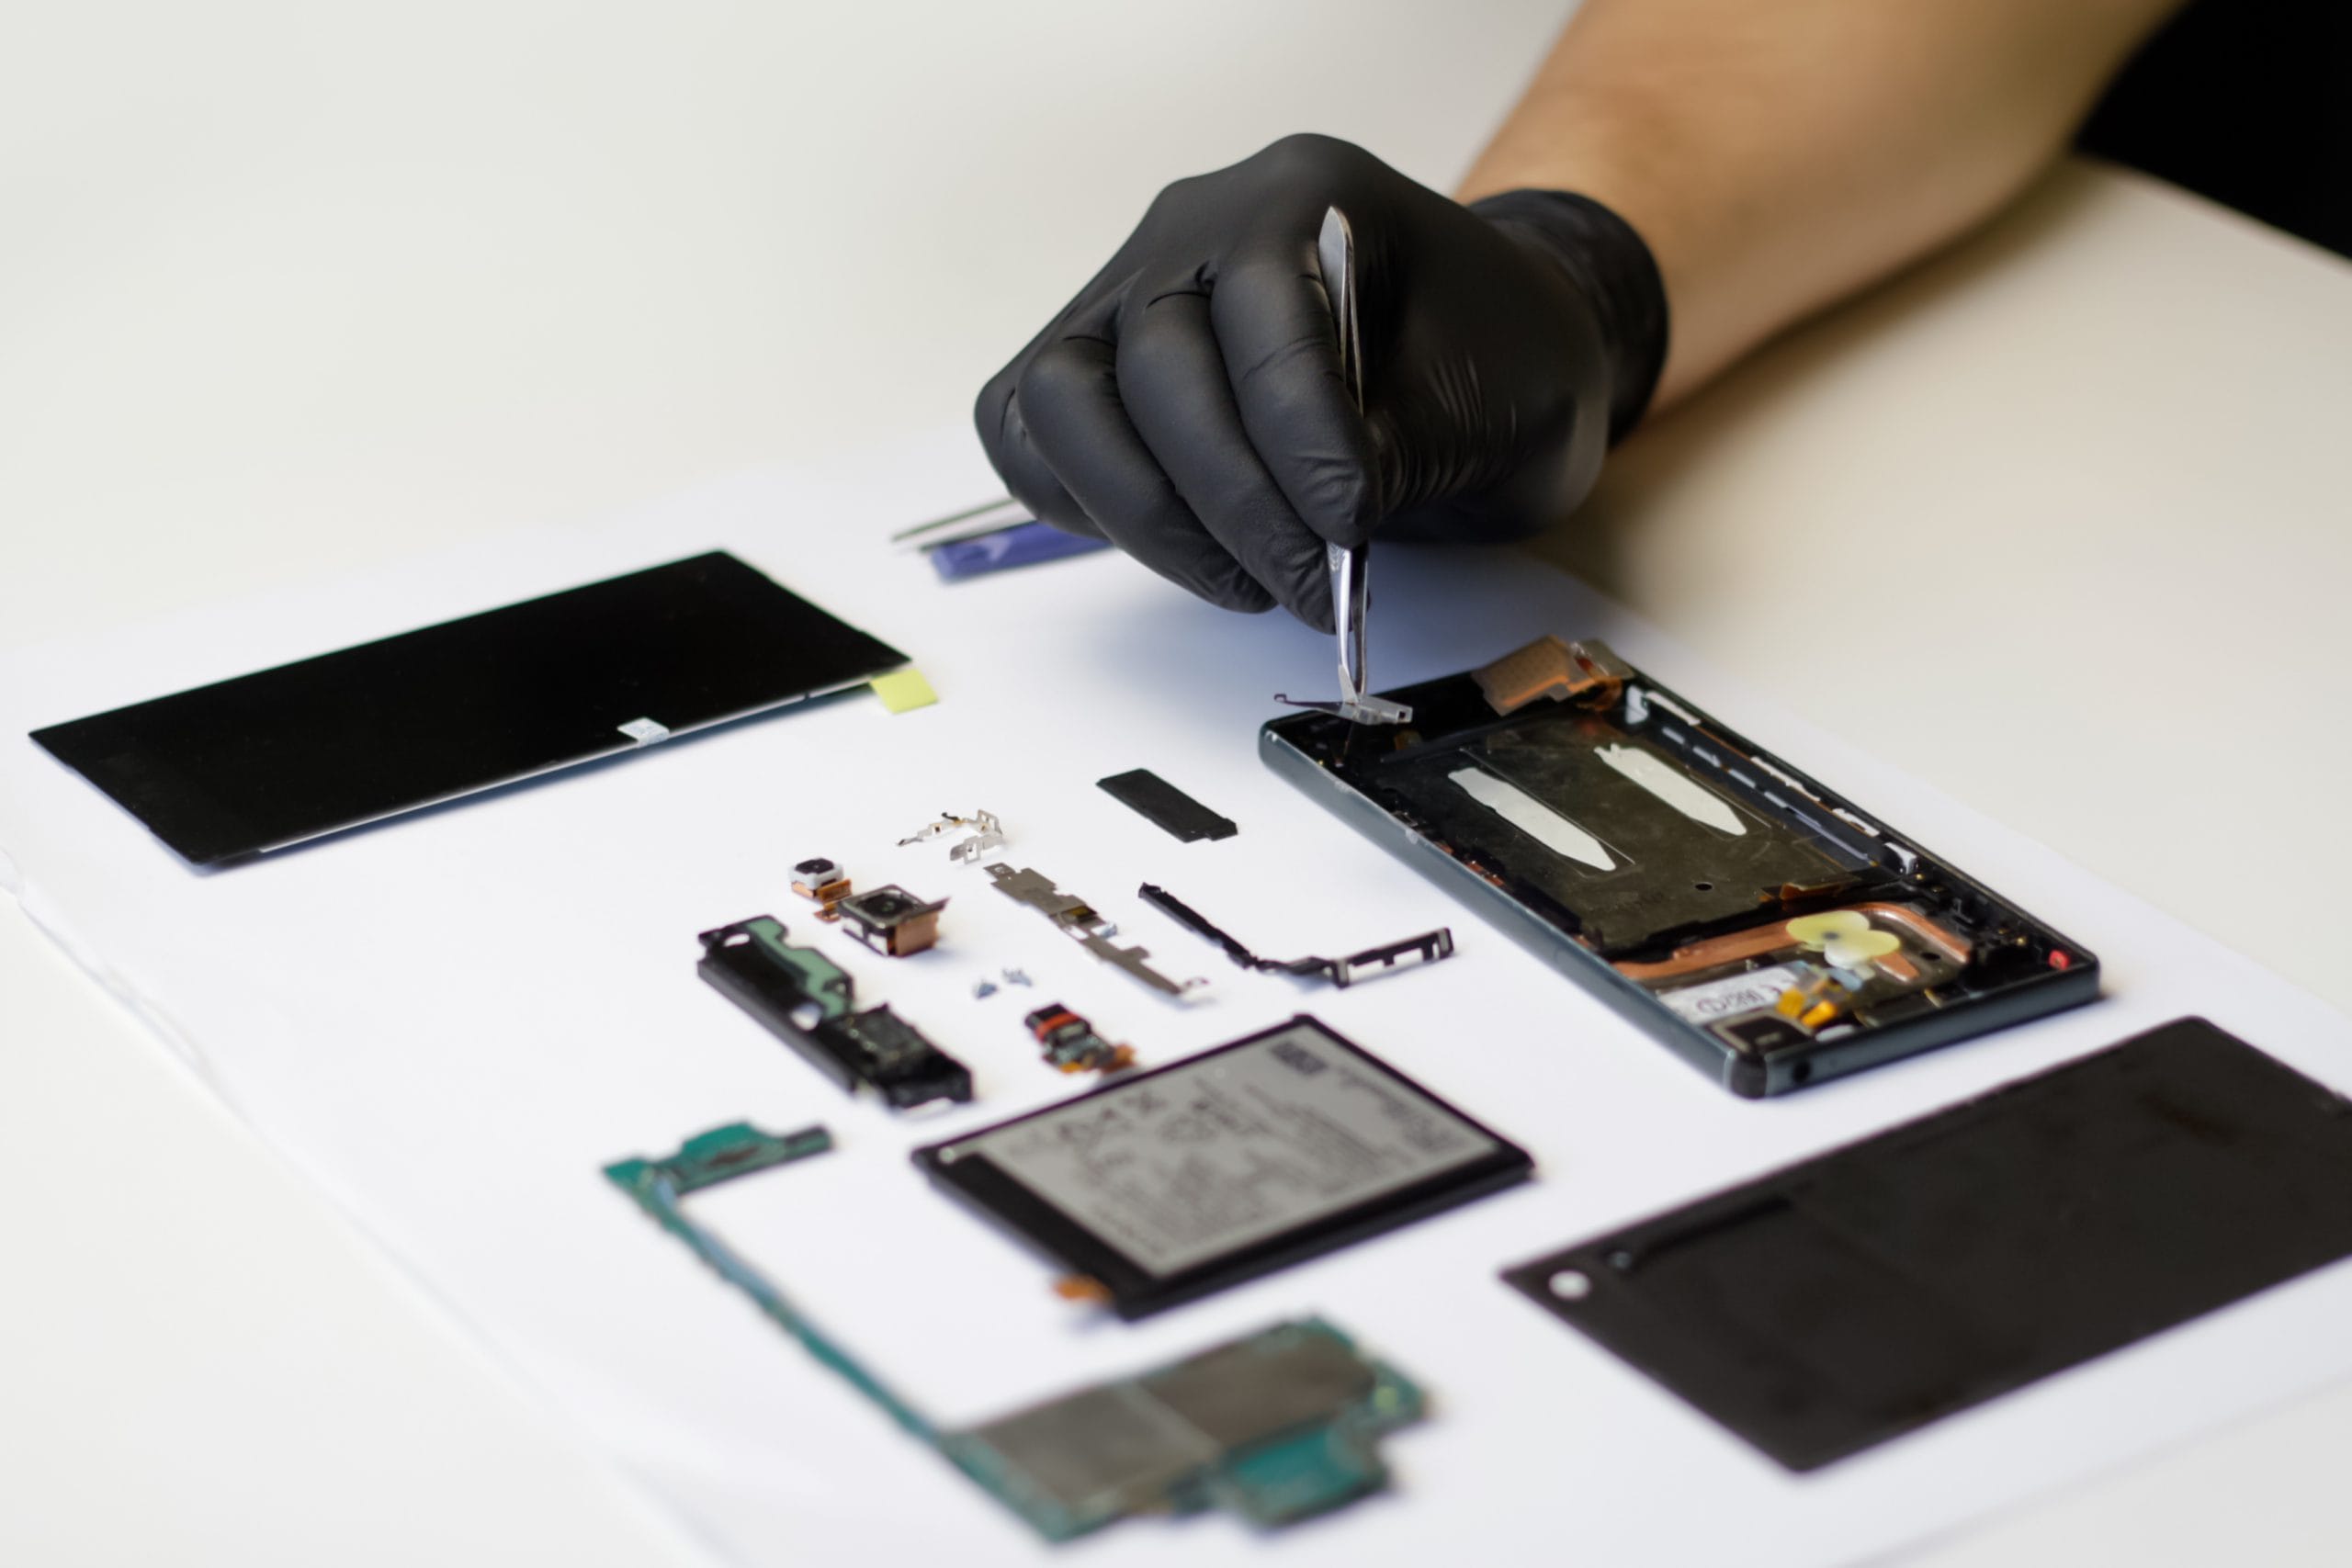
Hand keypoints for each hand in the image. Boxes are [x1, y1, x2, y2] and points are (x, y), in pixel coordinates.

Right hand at [974, 133, 1665, 629]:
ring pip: (1063, 400)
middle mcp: (1194, 226)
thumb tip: (1312, 526)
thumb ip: (1394, 447)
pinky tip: (1192, 551)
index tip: (1350, 522)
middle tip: (1308, 586)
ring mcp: (1126, 294)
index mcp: (1304, 191)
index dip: (1294, 430)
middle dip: (1233, 499)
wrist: (1482, 361)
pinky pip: (1033, 439)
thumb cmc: (1491, 361)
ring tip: (1249, 582)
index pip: (1256, 302)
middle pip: (1154, 361)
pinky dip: (1089, 507)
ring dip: (1148, 516)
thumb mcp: (1493, 397)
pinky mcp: (1090, 369)